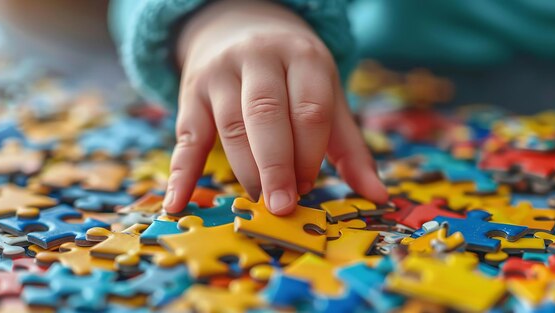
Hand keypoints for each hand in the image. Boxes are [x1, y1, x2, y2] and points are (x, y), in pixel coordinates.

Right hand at [163, 0, 386, 214]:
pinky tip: (177, 201)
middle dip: (276, 165)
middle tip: (282, 204)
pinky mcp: (191, 91)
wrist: (238, 26)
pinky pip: (186, 134)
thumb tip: (378, 196)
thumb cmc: (292, 74)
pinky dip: (182, 171)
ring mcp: (221, 72)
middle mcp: (259, 58)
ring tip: (258, 198)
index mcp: (303, 56)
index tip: (308, 186)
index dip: (309, 153)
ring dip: (245, 169)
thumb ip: (349, 146)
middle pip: (266, 114)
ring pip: (230, 126)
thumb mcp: (327, 95)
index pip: (309, 109)